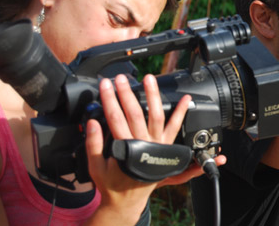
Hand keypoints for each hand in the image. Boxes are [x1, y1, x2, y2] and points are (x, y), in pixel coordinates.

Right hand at [85, 74, 226, 223]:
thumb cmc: (111, 182)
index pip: (115, 118)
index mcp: (125, 148)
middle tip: (120, 78)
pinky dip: (182, 112)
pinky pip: (176, 127)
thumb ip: (93, 144)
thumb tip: (91, 122)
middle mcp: (144, 144)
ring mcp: (157, 144)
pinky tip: (186, 99)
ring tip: (149, 79)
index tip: (105, 85)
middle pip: (134, 114)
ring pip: (156, 116)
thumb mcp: (95, 167)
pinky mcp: (166, 146)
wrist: (128, 200)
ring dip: (153, 95)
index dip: (109, 100)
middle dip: (126, 94)